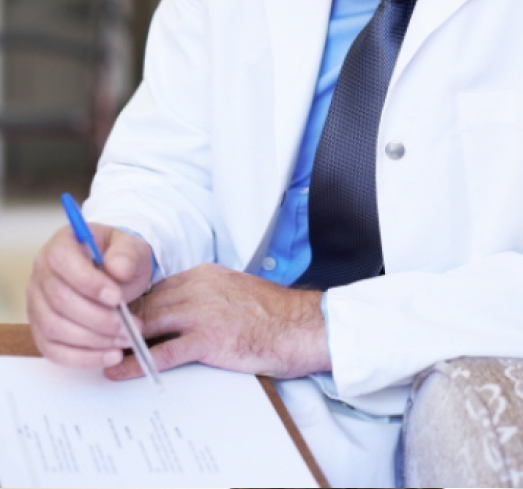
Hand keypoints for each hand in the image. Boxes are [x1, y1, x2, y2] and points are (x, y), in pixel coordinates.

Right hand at [27, 224, 152, 368]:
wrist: (118, 272)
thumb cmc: (121, 258)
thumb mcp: (132, 247)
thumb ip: (128, 254)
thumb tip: (119, 268)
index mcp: (61, 244)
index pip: (63, 262)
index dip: (89, 283)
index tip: (117, 297)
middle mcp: (41, 273)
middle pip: (59, 301)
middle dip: (97, 318)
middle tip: (128, 326)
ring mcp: (37, 303)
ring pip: (55, 329)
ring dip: (93, 340)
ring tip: (124, 340)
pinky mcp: (42, 329)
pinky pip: (53, 350)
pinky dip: (82, 358)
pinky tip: (110, 356)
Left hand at [105, 264, 329, 381]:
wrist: (303, 325)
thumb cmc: (273, 313)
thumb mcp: (234, 291)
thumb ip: (205, 294)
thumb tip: (175, 310)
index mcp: (206, 274)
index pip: (157, 286)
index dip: (133, 304)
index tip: (115, 318)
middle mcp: (201, 287)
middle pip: (147, 302)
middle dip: (120, 321)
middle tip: (98, 339)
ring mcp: (204, 312)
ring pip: (148, 323)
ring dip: (121, 341)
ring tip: (100, 355)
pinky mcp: (209, 339)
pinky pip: (162, 352)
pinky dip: (136, 363)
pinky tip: (119, 371)